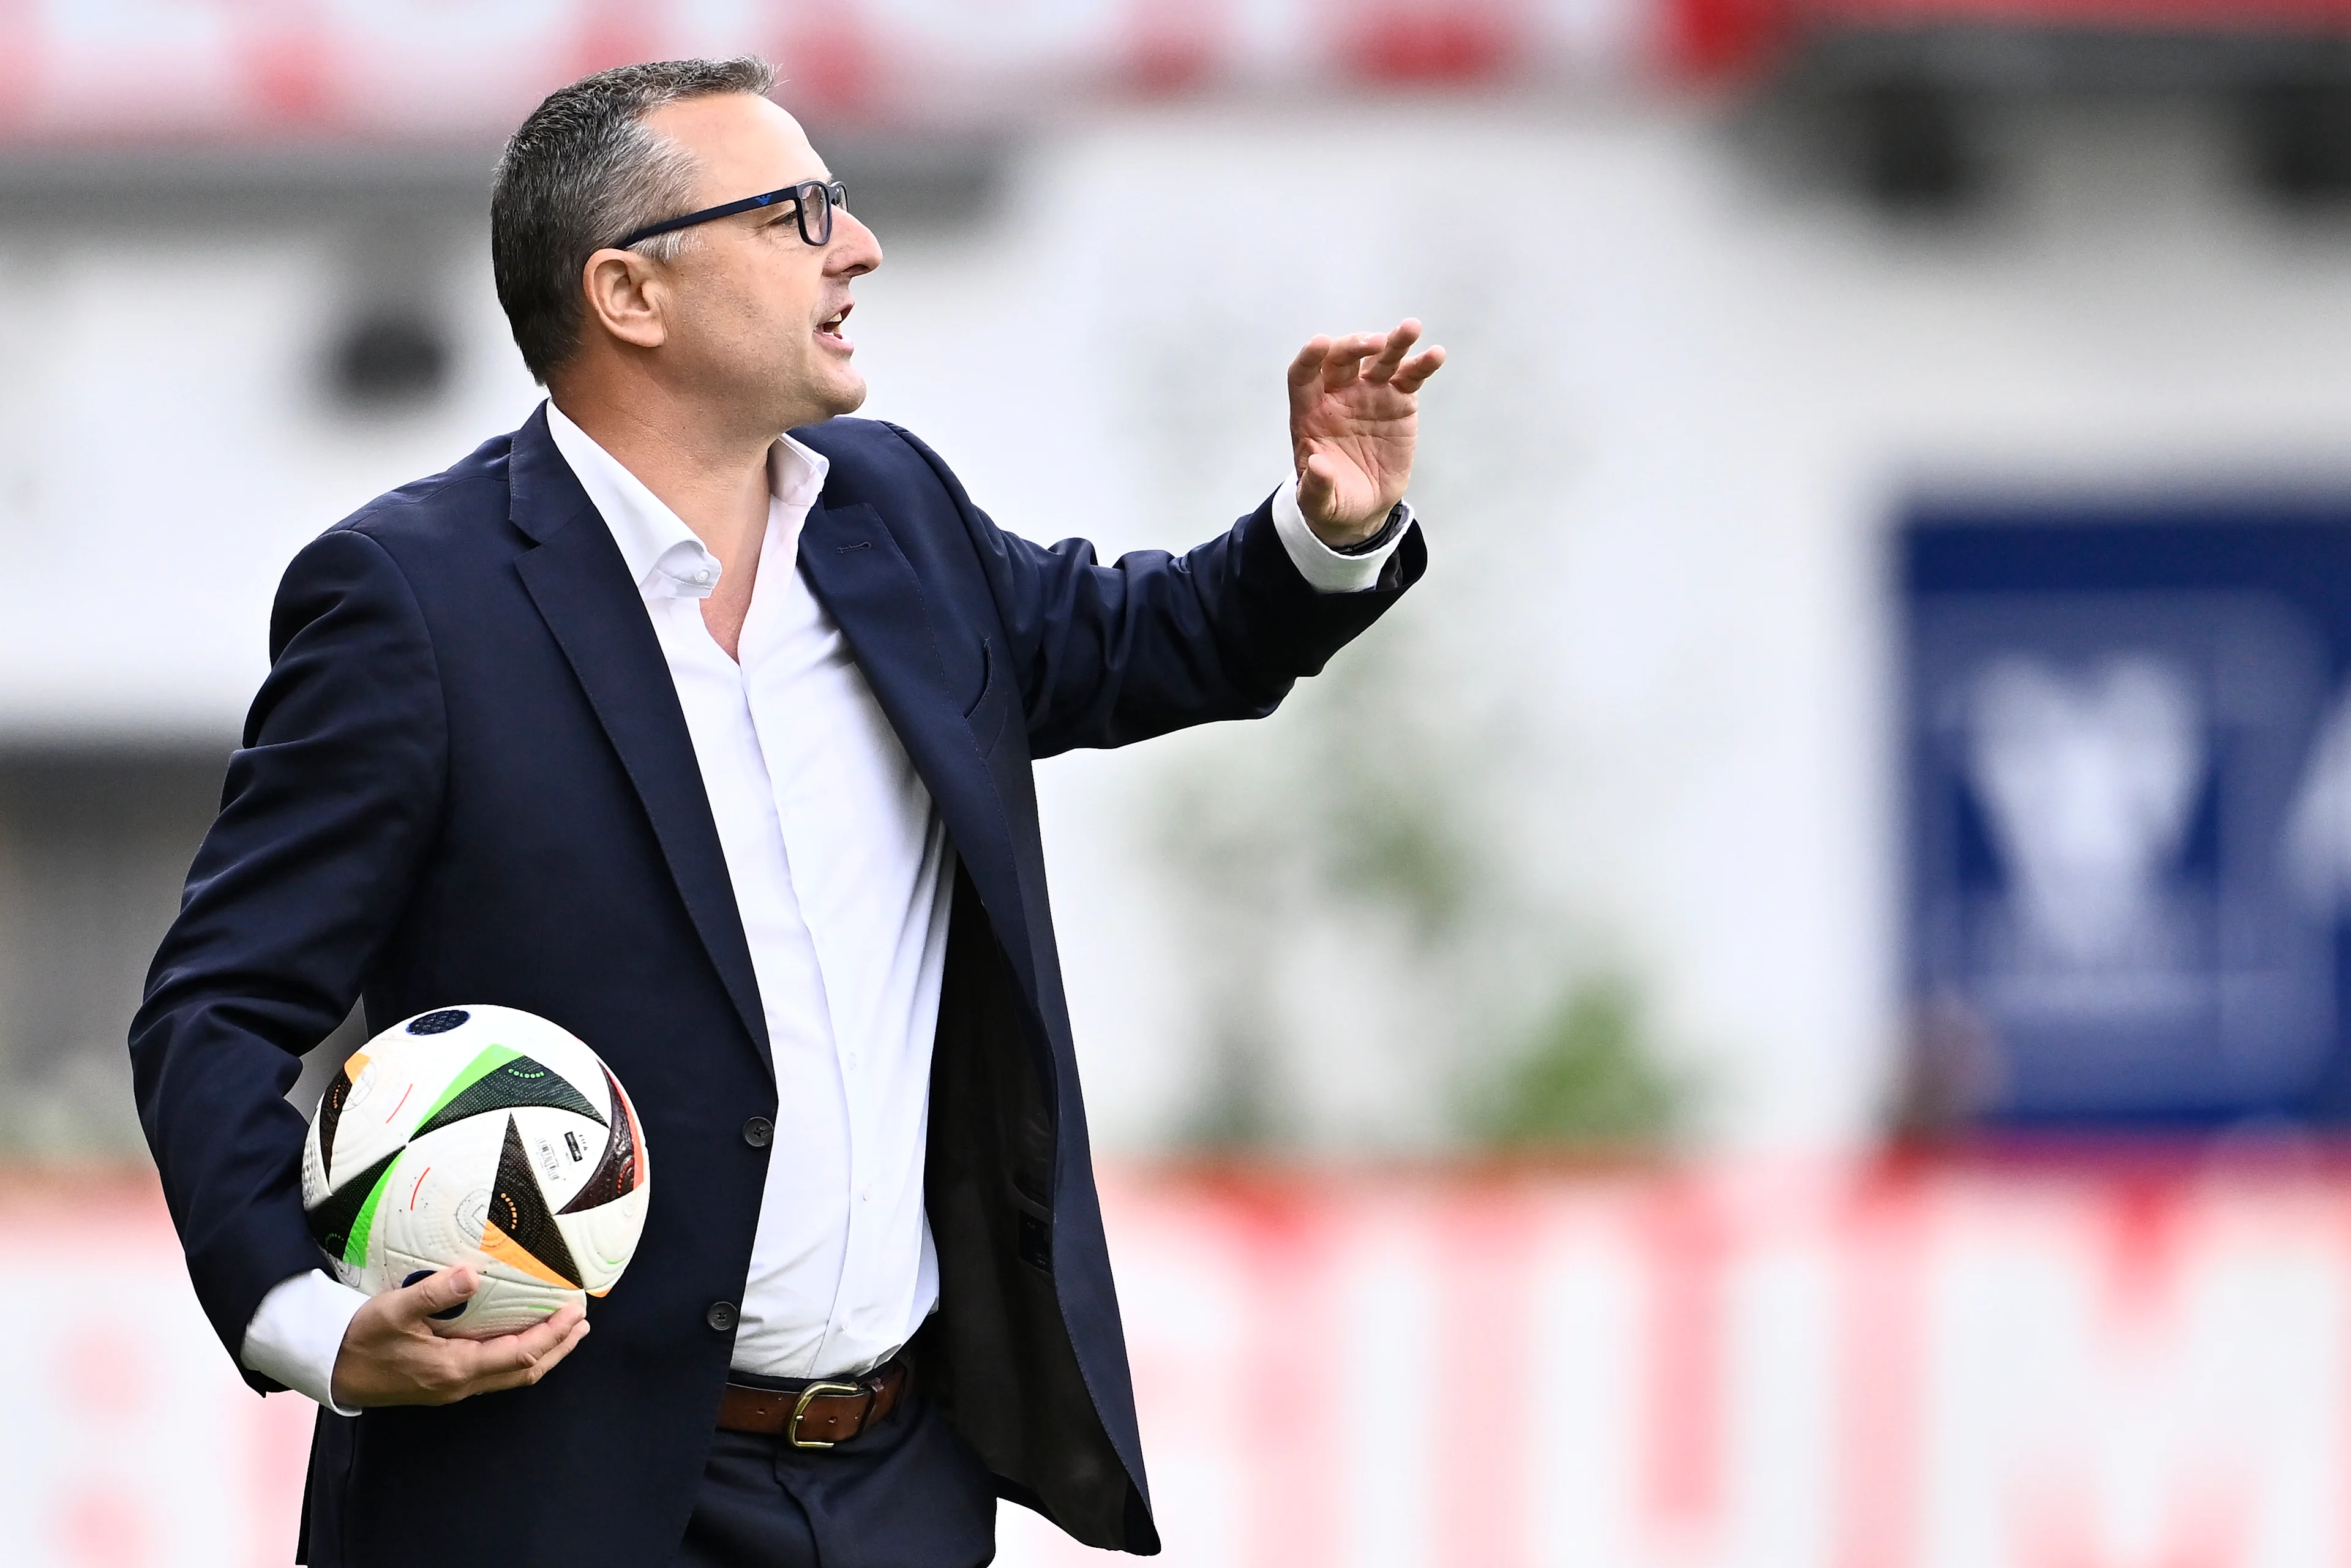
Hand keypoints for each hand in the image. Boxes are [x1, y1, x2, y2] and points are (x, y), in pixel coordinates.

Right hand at [330, 1266, 589, 1407]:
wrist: (330, 1368)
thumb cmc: (360, 1337)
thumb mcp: (394, 1310)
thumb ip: (435, 1293)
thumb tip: (473, 1275)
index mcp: (455, 1368)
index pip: (521, 1354)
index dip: (553, 1335)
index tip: (576, 1312)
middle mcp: (460, 1384)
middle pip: (525, 1371)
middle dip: (559, 1347)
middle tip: (582, 1323)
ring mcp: (452, 1388)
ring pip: (511, 1376)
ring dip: (542, 1354)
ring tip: (565, 1332)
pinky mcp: (443, 1384)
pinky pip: (494, 1374)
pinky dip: (518, 1357)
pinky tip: (521, 1340)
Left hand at [1286, 319, 1445, 547]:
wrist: (1364, 507)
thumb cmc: (1333, 499)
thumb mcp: (1318, 502)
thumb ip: (1315, 486)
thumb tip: (1318, 466)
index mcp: (1310, 413)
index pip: (1303, 376)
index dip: (1310, 358)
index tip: (1320, 343)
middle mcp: (1338, 394)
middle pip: (1341, 359)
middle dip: (1355, 346)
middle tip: (1376, 343)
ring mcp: (1369, 393)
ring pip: (1379, 359)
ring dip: (1394, 342)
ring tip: (1411, 328)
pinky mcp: (1398, 400)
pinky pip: (1409, 377)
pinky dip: (1422, 365)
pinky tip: (1436, 354)